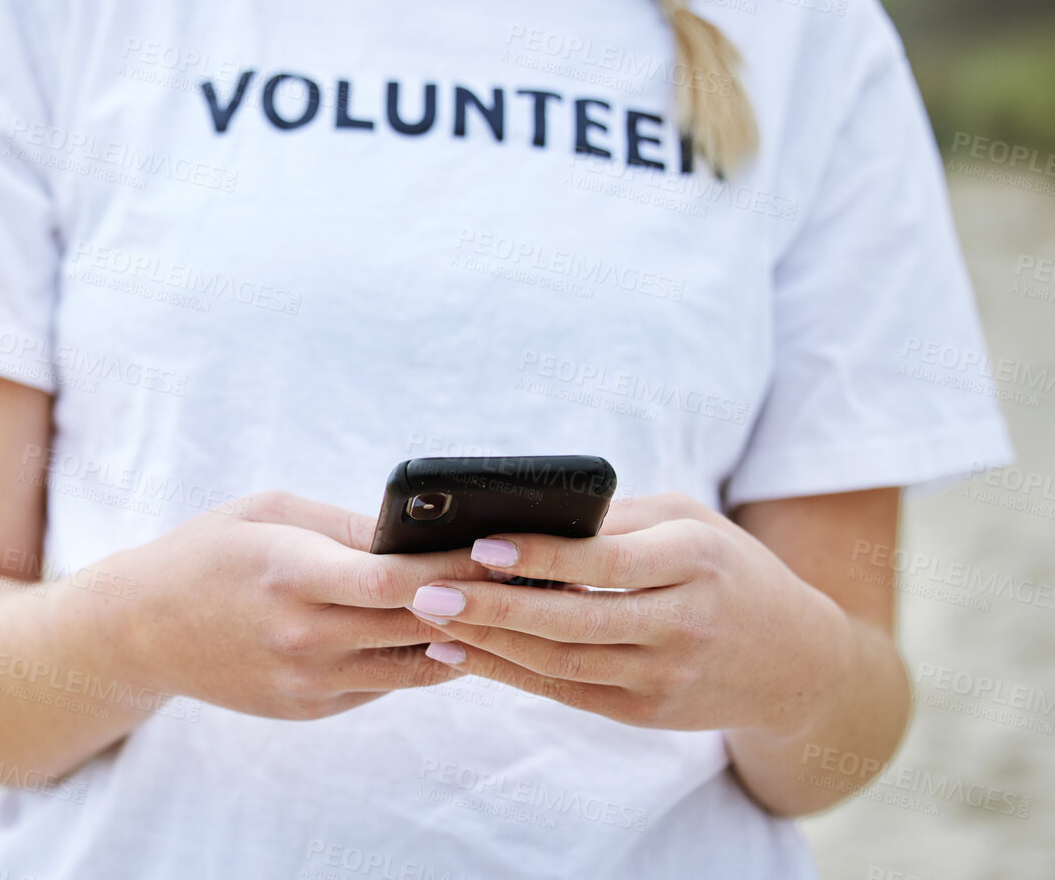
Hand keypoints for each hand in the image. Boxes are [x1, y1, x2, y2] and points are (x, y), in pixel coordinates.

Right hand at [120, 491, 489, 719]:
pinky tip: (447, 630)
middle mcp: (301, 636)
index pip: (392, 581)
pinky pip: (387, 683)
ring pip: (416, 664)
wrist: (141, 629)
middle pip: (418, 625)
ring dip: (464, 636)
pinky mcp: (311, 708)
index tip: (502, 548)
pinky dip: (420, 657)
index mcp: (288, 574)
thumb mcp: (268, 512)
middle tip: (531, 576)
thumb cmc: (209, 552)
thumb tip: (423, 536)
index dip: (455, 569)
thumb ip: (347, 527)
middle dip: (479, 599)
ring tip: (506, 606)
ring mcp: (308, 681)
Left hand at [408, 493, 852, 736]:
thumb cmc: (726, 569)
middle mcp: (684, 622)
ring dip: (489, 643)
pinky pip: (566, 691)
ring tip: (431, 617)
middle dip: (495, 607)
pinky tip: (461, 652)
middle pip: (574, 620)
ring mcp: (667, 675)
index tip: (480, 545)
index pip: (606, 562)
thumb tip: (526, 515)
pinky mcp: (648, 713)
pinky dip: (509, 673)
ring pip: (563, 662)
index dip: (542, 557)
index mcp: (695, 561)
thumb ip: (616, 520)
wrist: (799, 663)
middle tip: (429, 591)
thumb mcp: (689, 523)